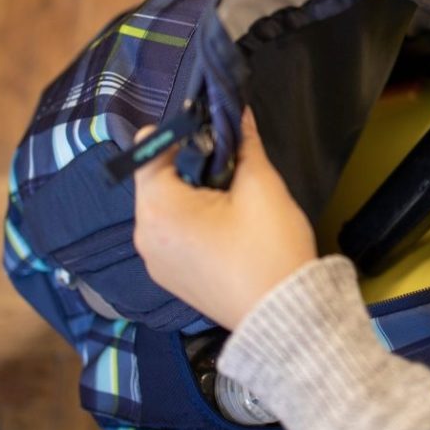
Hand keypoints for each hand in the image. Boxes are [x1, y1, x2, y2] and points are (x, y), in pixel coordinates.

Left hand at [132, 108, 317, 329]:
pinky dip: (189, 222)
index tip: (212, 130)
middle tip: (228, 163)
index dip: (179, 132)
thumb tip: (236, 110)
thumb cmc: (270, 248)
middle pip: (155, 179)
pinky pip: (169, 234)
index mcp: (159, 209)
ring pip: (163, 207)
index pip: (150, 150)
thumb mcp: (262, 187)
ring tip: (229, 197)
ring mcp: (154, 262)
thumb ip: (244, 143)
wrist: (286, 319)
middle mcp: (144, 235)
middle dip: (187, 164)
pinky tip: (223, 226)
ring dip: (189, 193)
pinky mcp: (168, 279)